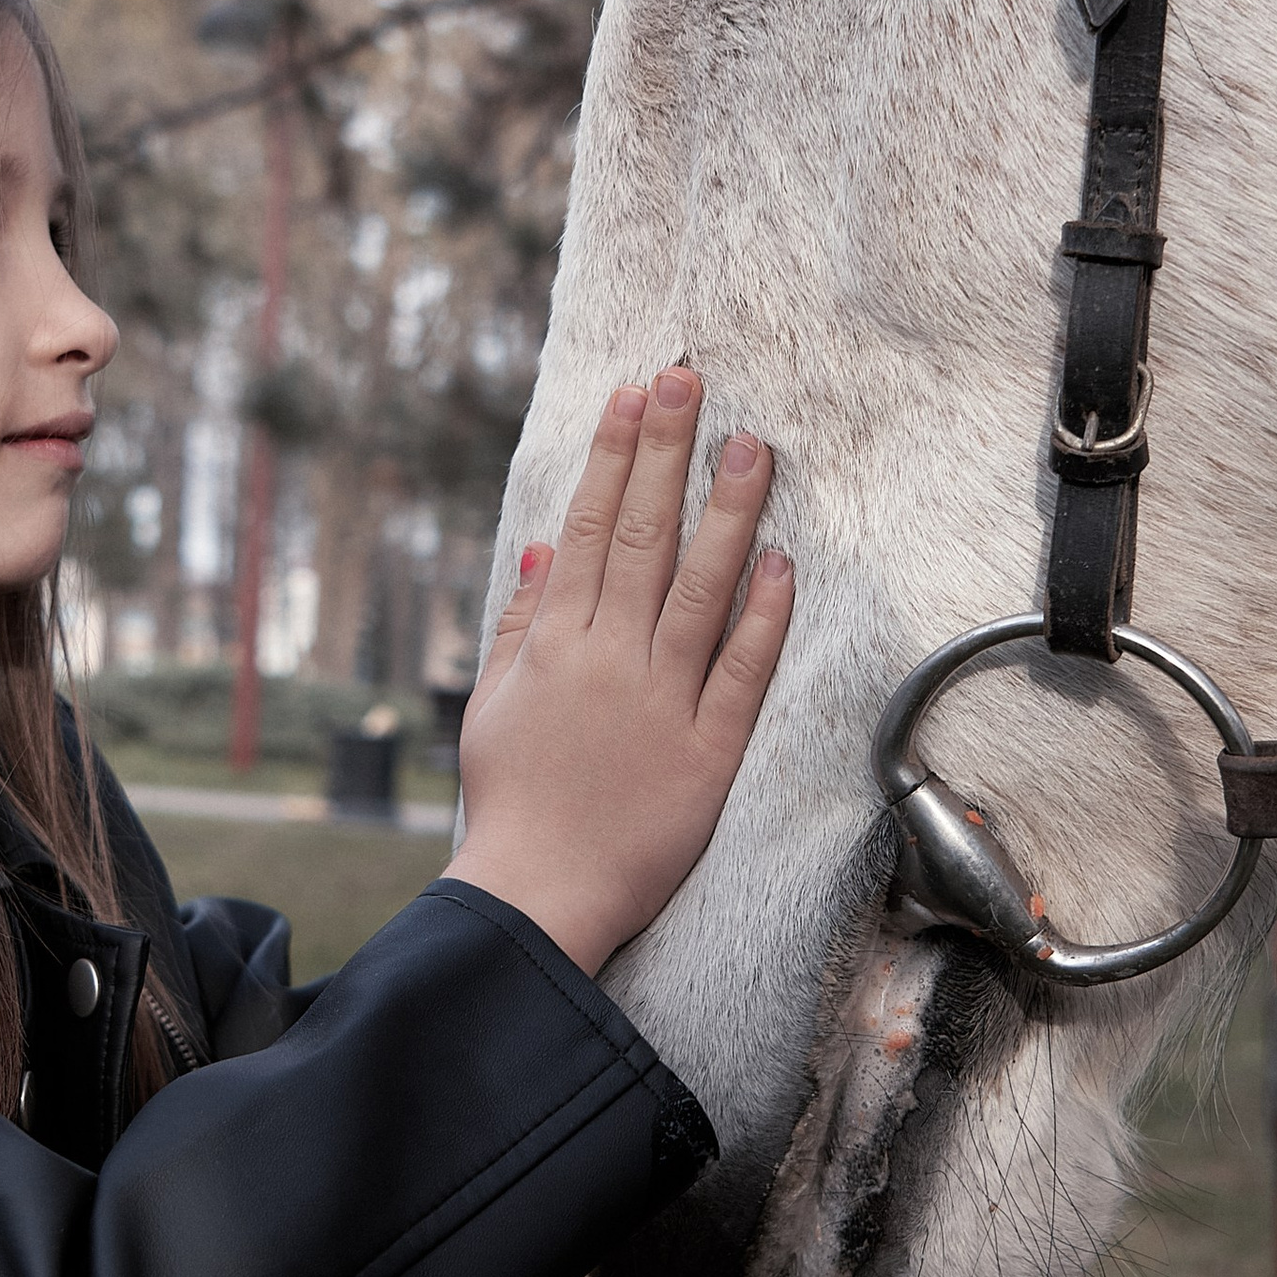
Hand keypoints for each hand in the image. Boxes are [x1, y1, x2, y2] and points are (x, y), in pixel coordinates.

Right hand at [443, 369, 793, 976]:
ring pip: (700, 588)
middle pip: (642, 538)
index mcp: (556, 644)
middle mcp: (608, 659)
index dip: (613, 456)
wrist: (536, 897)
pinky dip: (763, 616)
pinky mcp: (707, 751)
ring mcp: (661, 701)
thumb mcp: (494, 704)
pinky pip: (742, 672)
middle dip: (666, 453)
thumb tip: (543, 547)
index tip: (632, 395)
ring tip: (753, 445)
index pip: (587, 528)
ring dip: (727, 512)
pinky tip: (782, 561)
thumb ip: (520, 623)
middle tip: (690, 380)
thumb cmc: (513, 803)